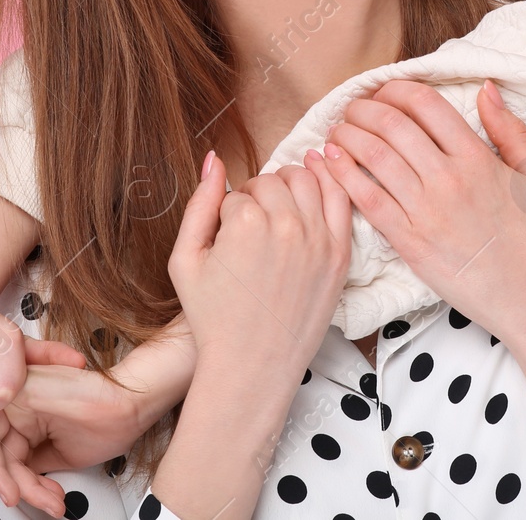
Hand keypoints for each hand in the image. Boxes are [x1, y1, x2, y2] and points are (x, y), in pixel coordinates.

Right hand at [0, 338, 94, 514]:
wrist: (131, 406)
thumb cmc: (97, 391)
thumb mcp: (45, 389)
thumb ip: (10, 399)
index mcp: (13, 396)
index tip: (9, 488)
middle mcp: (19, 415)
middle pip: (3, 460)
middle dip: (17, 483)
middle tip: (26, 500)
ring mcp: (34, 434)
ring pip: (18, 473)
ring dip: (33, 492)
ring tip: (55, 503)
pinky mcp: (48, 451)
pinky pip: (33, 477)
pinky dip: (42, 491)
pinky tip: (56, 499)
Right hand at [170, 151, 352, 375]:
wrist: (251, 366)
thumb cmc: (214, 318)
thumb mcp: (185, 261)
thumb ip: (198, 204)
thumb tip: (213, 159)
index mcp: (244, 223)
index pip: (239, 192)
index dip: (229, 211)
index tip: (228, 237)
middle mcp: (285, 225)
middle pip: (272, 181)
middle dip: (258, 195)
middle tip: (252, 224)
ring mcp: (318, 239)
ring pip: (307, 180)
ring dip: (290, 184)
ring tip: (279, 204)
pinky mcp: (339, 254)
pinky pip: (341, 198)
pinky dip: (331, 179)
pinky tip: (319, 171)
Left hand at [312, 79, 525, 342]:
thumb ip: (511, 130)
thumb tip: (485, 89)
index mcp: (477, 158)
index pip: (425, 104)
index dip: (396, 89)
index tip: (384, 92)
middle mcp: (448, 179)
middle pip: (391, 124)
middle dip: (363, 108)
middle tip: (353, 108)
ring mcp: (425, 211)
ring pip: (373, 156)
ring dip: (348, 134)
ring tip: (338, 130)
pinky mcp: (409, 242)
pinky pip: (366, 200)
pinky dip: (343, 174)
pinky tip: (331, 160)